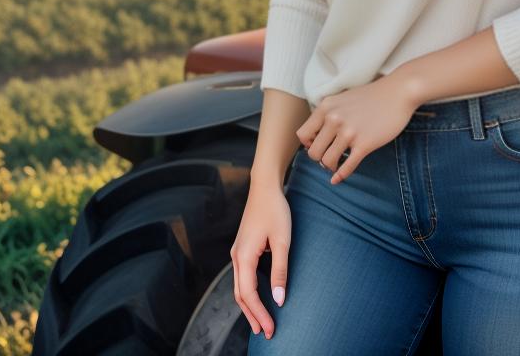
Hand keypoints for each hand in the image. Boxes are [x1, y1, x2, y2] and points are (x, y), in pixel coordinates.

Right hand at [231, 180, 291, 339]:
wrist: (264, 187)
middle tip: (265, 333)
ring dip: (249, 306)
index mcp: (244, 257)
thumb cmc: (275, 210)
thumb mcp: (282, 241)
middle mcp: (236, 257)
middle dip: (252, 315)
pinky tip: (256, 298)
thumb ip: (280, 271)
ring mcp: (237, 252)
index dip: (260, 313)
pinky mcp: (242, 248)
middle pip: (241, 295)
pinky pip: (242, 277)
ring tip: (259, 322)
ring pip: (239, 287)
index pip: (249, 294)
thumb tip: (279, 299)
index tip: (270, 328)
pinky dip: (248, 292)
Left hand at [297, 73, 420, 184]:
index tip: (319, 145)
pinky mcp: (365, 144)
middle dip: (319, 158)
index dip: (309, 144)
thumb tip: (317, 137)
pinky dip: (340, 176)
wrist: (398, 92)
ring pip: (327, 161)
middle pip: (313, 152)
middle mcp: (334, 119)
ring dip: (331, 166)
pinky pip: (347, 167)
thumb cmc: (372, 96)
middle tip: (330, 155)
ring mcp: (349, 132)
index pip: (302, 134)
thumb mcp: (343, 98)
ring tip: (338, 162)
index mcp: (326, 107)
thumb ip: (328, 113)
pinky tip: (338, 178)